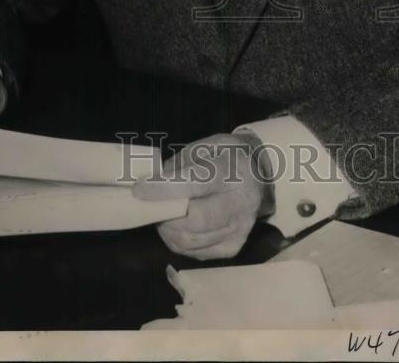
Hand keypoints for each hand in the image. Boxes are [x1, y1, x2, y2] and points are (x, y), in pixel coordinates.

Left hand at [132, 132, 271, 259]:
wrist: (258, 175)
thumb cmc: (225, 156)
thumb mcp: (204, 147)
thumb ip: (178, 165)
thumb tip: (150, 185)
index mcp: (232, 171)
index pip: (196, 182)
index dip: (164, 188)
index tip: (140, 189)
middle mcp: (240, 204)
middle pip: (194, 220)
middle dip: (164, 215)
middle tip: (149, 205)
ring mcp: (239, 230)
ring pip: (191, 241)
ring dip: (167, 229)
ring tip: (162, 214)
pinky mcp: (233, 247)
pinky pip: (195, 252)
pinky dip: (178, 241)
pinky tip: (177, 225)